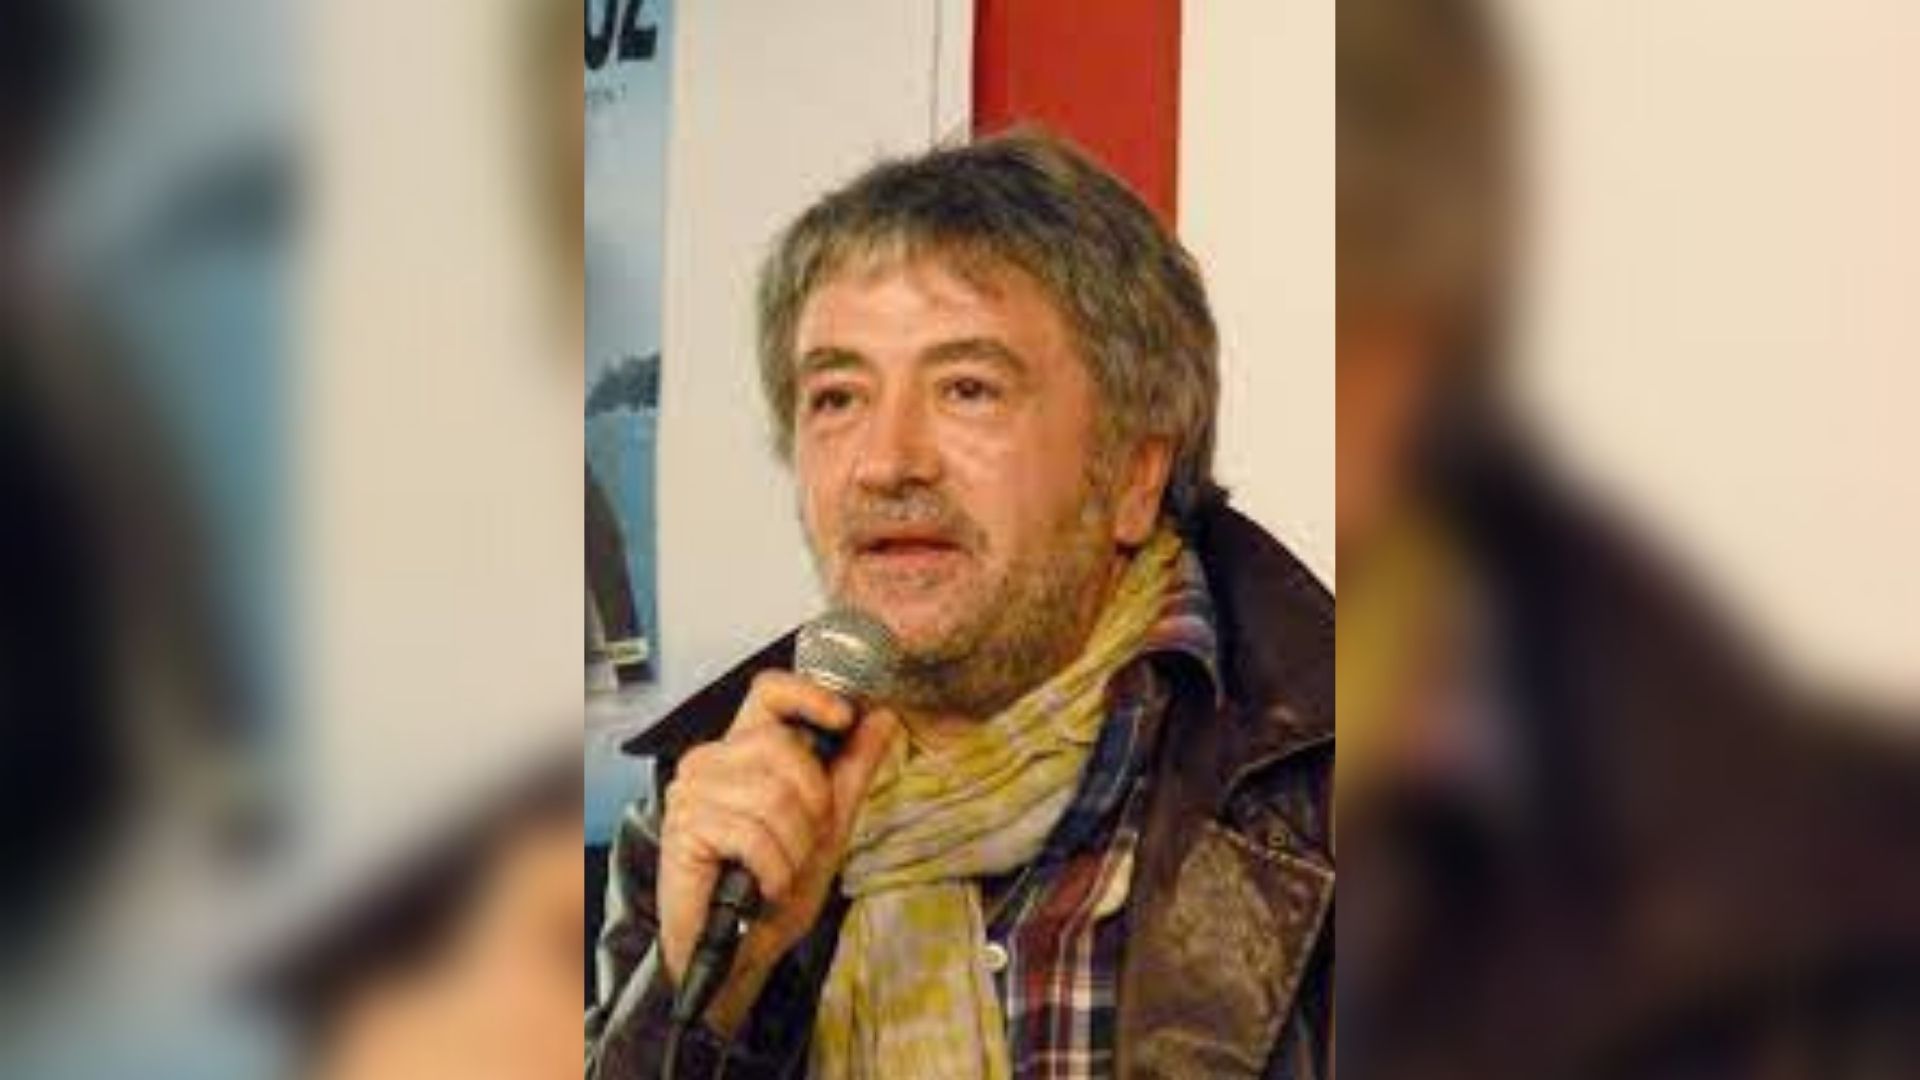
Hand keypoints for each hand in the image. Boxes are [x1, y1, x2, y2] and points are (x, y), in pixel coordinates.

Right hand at [656, 671, 898, 1033]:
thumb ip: (852, 768)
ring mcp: (691, 791)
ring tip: (779, 871)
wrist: (738, 952)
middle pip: (783, 746)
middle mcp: (710, 760)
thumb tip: (882, 716)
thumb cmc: (774, 887)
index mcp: (743, 750)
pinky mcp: (682, 827)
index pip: (769, 692)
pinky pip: (750, 834)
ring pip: (772, 795)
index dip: (809, 695)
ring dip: (792, 847)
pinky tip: (763, 886)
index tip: (844, 719)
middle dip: (812, 804)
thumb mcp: (829, 825)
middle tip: (802, 844)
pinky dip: (772, 869)